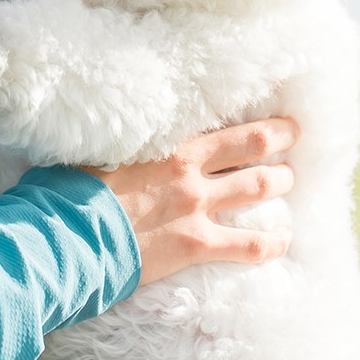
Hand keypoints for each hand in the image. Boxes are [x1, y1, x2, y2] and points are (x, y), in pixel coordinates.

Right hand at [80, 115, 299, 285]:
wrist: (66, 235)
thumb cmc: (69, 191)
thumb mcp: (94, 152)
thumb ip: (120, 143)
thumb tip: (111, 135)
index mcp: (167, 144)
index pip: (226, 124)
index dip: (258, 119)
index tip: (274, 114)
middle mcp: (190, 170)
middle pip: (254, 147)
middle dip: (281, 140)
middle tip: (294, 135)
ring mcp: (197, 208)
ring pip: (258, 187)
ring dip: (281, 181)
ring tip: (290, 179)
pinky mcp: (196, 246)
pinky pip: (249, 245)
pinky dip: (272, 242)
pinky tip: (284, 240)